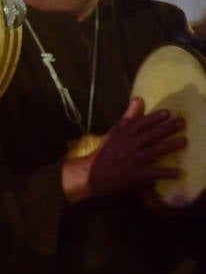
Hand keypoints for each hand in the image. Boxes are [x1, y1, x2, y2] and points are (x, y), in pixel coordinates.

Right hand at [64, 98, 183, 201]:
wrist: (89, 175)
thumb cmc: (103, 153)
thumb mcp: (114, 132)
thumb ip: (129, 117)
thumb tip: (139, 99)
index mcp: (122, 135)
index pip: (139, 124)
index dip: (153, 118)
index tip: (167, 113)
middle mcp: (128, 146)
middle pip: (150, 136)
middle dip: (167, 129)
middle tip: (182, 123)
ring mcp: (132, 160)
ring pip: (154, 151)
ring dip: (169, 146)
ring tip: (183, 142)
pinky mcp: (135, 175)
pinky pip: (153, 173)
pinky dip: (166, 173)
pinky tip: (178, 173)